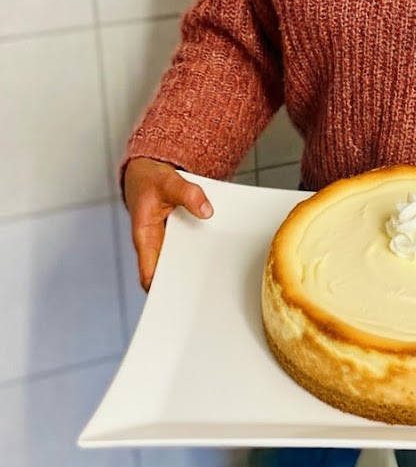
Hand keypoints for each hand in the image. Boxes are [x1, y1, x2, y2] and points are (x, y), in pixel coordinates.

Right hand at [123, 157, 213, 290]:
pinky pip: (190, 242)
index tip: (179, 298)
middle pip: (171, 270)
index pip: (149, 274)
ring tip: (219, 270)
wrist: (147, 168)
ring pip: (183, 257)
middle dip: (186, 280)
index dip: (161, 290)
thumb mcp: (168, 181)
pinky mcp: (179, 231)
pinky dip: (201, 243)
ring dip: (197, 261)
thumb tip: (206, 211)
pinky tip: (219, 245)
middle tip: (209, 287)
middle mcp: (156, 242)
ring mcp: (168, 238)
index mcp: (145, 236)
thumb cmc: (149, 178)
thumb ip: (187, 194)